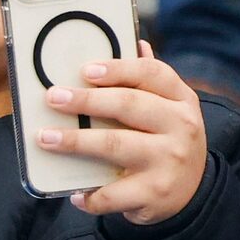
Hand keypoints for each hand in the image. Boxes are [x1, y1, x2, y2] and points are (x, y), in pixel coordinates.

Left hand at [45, 43, 209, 224]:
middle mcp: (181, 127)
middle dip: (86, 100)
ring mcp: (169, 161)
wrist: (193, 194)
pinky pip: (113, 192)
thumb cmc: (168, 143)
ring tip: (46, 138)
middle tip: (53, 98)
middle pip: (128, 105)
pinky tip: (76, 193)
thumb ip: (151, 82)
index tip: (85, 70)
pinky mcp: (155, 193)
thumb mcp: (170, 109)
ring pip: (115, 145)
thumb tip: (135, 44)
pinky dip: (90, 195)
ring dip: (76, 141)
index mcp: (182, 99)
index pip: (151, 74)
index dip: (117, 69)